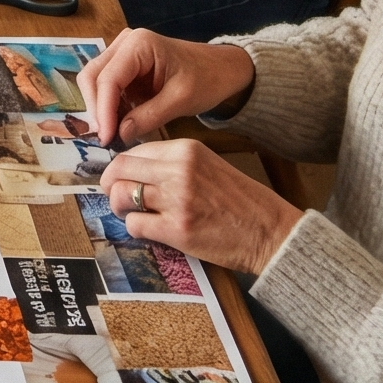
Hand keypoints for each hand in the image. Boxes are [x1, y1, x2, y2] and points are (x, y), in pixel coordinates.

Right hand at [79, 29, 257, 145]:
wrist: (222, 69)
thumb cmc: (207, 79)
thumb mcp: (181, 100)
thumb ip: (148, 117)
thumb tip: (119, 135)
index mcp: (138, 44)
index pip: (108, 79)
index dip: (103, 110)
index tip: (106, 138)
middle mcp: (124, 43)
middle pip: (93, 76)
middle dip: (97, 109)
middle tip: (106, 138)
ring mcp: (122, 53)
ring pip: (95, 82)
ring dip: (101, 109)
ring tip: (113, 134)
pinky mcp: (124, 67)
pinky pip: (107, 87)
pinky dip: (110, 107)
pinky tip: (120, 124)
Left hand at [97, 138, 302, 276]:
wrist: (272, 232)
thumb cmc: (241, 202)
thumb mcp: (207, 165)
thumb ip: (172, 163)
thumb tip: (133, 168)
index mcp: (186, 150)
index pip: (133, 150)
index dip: (120, 167)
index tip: (120, 177)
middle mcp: (179, 170)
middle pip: (120, 169)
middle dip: (110, 184)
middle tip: (115, 195)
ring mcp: (177, 200)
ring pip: (122, 195)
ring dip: (119, 206)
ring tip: (130, 213)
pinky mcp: (177, 230)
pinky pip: (135, 224)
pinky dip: (134, 228)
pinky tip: (148, 230)